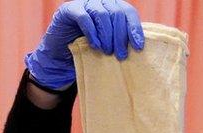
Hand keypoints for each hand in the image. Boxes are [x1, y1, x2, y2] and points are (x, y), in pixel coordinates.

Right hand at [25, 0, 144, 89]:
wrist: (61, 56)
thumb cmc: (89, 51)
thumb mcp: (109, 45)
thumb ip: (122, 40)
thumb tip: (141, 46)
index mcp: (112, 7)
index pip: (128, 12)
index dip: (135, 28)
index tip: (138, 47)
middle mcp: (100, 2)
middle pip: (117, 13)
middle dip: (121, 36)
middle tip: (121, 56)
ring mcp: (84, 3)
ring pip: (102, 14)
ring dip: (107, 36)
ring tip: (108, 52)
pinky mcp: (69, 10)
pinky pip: (84, 17)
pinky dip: (92, 32)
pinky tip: (95, 46)